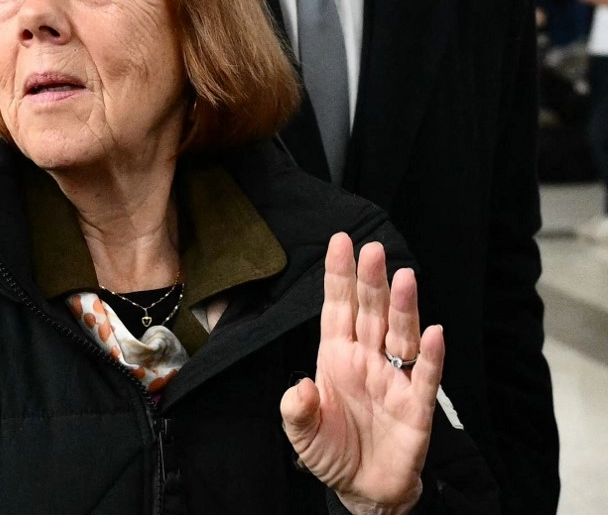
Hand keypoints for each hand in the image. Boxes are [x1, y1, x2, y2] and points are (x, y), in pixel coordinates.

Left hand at [280, 233, 443, 514]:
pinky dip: (433, 357)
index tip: (340, 242)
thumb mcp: (301, 432)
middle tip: (372, 249)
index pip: (337, 309)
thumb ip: (296, 408)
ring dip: (403, 308)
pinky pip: (427, 377)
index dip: (338, 277)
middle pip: (370, 313)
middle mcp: (367, 360)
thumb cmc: (331, 452)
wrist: (364, 490)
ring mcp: (394, 380)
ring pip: (400, 335)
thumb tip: (300, 385)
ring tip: (404, 277)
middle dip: (370, 281)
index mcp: (336, 357)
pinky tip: (436, 334)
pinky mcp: (417, 407)